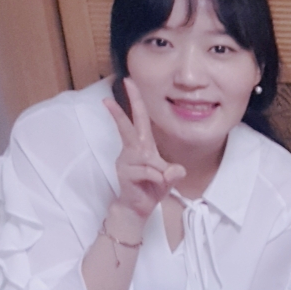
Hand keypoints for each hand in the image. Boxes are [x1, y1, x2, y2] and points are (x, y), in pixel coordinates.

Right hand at [102, 79, 185, 224]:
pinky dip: (157, 179)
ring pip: (149, 158)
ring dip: (159, 170)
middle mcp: (133, 150)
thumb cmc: (152, 188)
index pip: (140, 119)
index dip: (136, 101)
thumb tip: (172, 170)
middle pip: (128, 126)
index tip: (129, 82)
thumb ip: (173, 172)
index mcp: (143, 146)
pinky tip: (153, 185)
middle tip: (117, 88)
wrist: (138, 207)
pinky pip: (149, 172)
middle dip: (122, 108)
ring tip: (159, 180)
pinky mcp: (125, 173)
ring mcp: (127, 161)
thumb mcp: (169, 178)